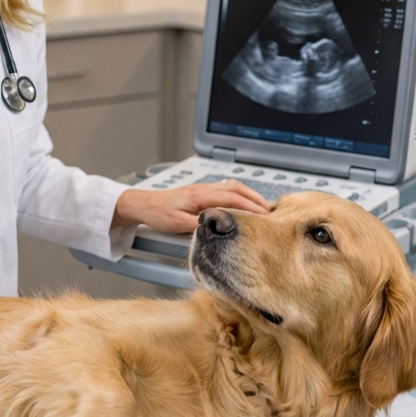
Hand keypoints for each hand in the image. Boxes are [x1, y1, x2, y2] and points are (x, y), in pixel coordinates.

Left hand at [112, 178, 270, 234]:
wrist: (144, 204)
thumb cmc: (158, 214)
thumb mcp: (177, 224)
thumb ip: (198, 226)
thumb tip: (217, 229)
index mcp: (201, 195)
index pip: (232, 199)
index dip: (251, 206)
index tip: (264, 215)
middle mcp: (205, 188)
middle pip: (238, 189)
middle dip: (256, 199)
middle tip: (271, 211)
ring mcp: (204, 189)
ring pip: (233, 187)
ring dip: (250, 195)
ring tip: (263, 207)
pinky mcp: (202, 192)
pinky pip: (226, 189)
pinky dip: (240, 194)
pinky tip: (244, 202)